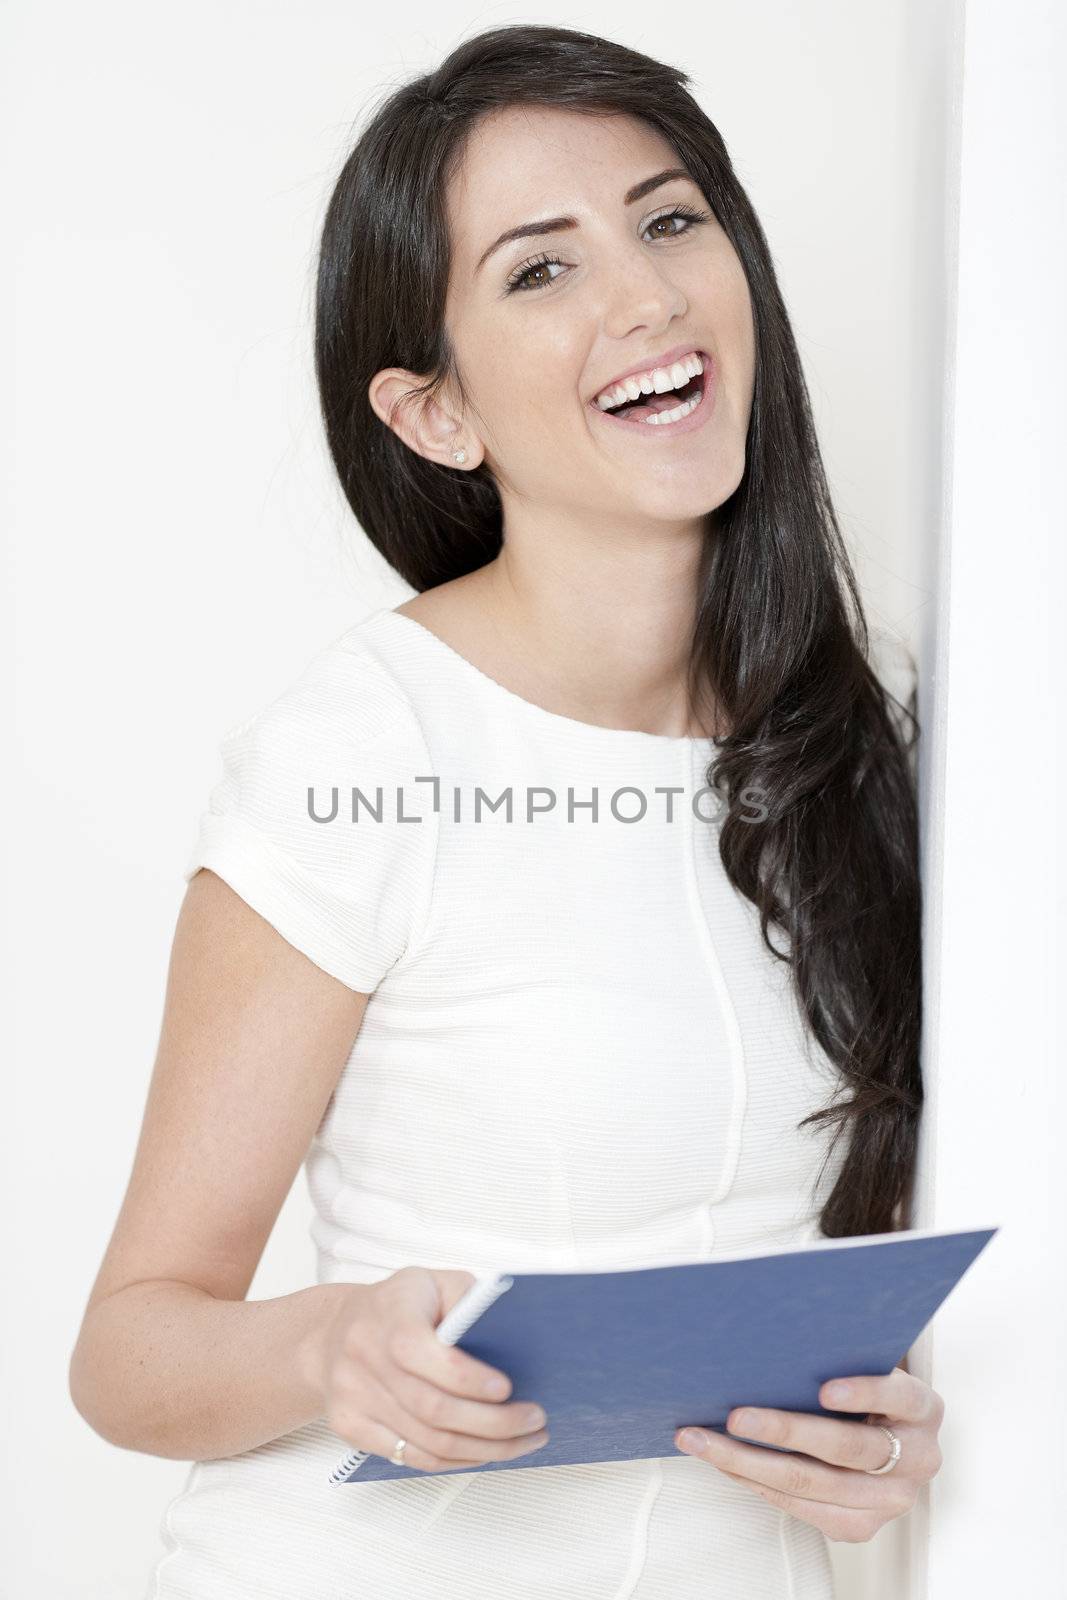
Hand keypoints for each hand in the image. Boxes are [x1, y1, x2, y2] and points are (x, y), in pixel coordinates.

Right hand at [313, 1266, 550, 1472]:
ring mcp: (354, 1399)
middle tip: (534, 1421)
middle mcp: (365, 1358)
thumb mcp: (434, 1282)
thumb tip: (514, 1336)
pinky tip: (484, 1452)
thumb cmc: (395, 1305)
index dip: (469, 1379)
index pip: (427, 1355)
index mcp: (389, 1316)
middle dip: (493, 1423)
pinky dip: (455, 1461)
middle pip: (434, 1409)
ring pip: (427, 1442)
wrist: (330, 1332)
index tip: (509, 1389)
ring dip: (483, 1449)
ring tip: (522, 1442)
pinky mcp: (352, 1428)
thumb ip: (469, 1302)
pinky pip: (411, 1458)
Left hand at [674, 1365, 943, 1543]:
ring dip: (748, 1461)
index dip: (862, 1392)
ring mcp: (891, 1500)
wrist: (891, 1442)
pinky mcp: (861, 1526)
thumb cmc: (864, 1388)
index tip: (823, 1388)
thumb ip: (839, 1353)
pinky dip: (755, 1482)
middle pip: (845, 1447)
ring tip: (703, 1440)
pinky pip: (800, 1507)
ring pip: (812, 1483)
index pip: (895, 1396)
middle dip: (783, 1430)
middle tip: (735, 1415)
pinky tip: (724, 1462)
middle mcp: (918, 1458)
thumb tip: (771, 1333)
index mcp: (922, 1408)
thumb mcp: (867, 1364)